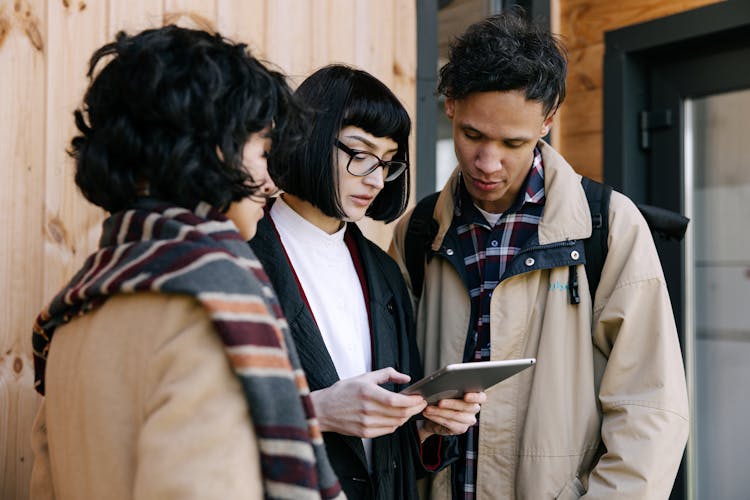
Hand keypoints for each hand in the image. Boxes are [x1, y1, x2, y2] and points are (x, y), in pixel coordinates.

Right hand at [310, 367, 426, 438]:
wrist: (323, 410)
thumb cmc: (343, 392)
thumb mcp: (364, 377)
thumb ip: (387, 374)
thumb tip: (406, 378)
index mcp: (367, 392)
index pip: (397, 400)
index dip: (413, 401)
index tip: (420, 398)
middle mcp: (367, 409)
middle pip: (400, 413)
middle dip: (415, 409)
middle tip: (420, 403)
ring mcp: (366, 423)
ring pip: (396, 423)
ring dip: (407, 416)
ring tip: (410, 409)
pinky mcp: (365, 433)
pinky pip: (388, 430)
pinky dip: (396, 423)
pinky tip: (396, 417)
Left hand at [417, 391, 486, 441]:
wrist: (436, 416)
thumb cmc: (444, 399)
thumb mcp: (448, 392)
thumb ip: (451, 388)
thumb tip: (443, 385)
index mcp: (475, 396)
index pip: (481, 397)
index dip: (475, 397)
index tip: (466, 396)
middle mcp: (474, 409)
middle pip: (466, 407)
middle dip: (451, 403)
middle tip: (439, 402)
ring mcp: (469, 420)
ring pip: (455, 415)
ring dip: (440, 411)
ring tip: (428, 408)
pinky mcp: (461, 429)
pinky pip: (448, 423)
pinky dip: (436, 418)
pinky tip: (428, 414)